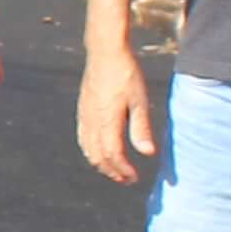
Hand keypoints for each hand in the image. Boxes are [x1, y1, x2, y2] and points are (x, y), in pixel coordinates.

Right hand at [75, 40, 157, 185]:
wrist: (105, 52)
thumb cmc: (126, 74)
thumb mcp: (140, 101)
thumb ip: (141, 128)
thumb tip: (148, 154)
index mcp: (107, 120)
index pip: (113, 155)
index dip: (123, 169)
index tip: (135, 177)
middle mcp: (92, 121)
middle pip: (98, 156)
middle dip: (112, 171)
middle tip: (126, 179)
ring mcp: (84, 116)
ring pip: (88, 149)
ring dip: (101, 164)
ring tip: (114, 170)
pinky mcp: (82, 110)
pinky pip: (83, 138)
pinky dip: (91, 151)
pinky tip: (99, 152)